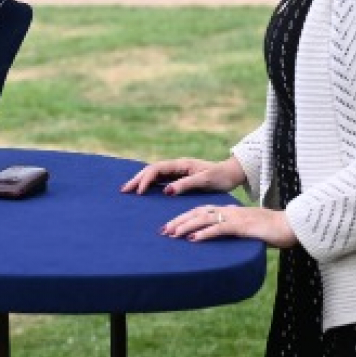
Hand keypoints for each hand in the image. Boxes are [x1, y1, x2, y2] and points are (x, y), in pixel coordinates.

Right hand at [120, 157, 243, 194]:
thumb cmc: (221, 177)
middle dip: (137, 179)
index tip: (139, 192)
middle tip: (123, 190)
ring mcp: (178, 171)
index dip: (145, 179)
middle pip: (151, 170)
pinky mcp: (180, 177)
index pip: (157, 169)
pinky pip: (160, 179)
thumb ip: (185, 185)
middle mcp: (177, 166)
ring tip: (128, 189)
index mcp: (181, 164)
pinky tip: (143, 190)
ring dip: (141, 181)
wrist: (232, 173)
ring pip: (154, 174)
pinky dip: (149, 184)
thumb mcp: (204, 181)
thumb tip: (165, 191)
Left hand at [161, 204, 298, 248]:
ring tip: (172, 234)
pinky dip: (206, 233)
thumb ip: (234, 230)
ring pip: (205, 218)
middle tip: (163, 231)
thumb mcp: (248, 230)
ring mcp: (236, 217)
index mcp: (230, 211)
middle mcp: (230, 211)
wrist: (292, 226)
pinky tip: (194, 239)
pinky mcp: (244, 226)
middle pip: (198, 212)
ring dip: (187, 226)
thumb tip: (223, 236)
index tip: (170, 226)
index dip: (184, 217)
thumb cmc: (272, 230)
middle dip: (179, 221)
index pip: (201, 211)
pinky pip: (221, 228)